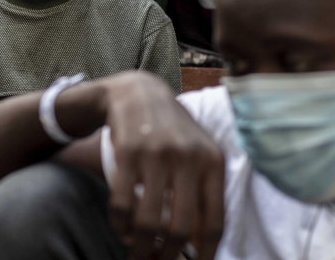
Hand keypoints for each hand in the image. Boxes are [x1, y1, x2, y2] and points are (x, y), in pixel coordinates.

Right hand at [77, 72, 224, 259]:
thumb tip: (201, 244)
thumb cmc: (173, 132)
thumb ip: (205, 191)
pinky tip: (122, 231)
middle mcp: (188, 158)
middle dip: (168, 257)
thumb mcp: (200, 152)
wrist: (139, 92)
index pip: (214, 222)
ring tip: (137, 254)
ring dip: (140, 248)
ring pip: (147, 222)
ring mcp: (157, 155)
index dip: (206, 255)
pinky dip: (120, 226)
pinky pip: (122, 204)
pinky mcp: (128, 153)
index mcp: (213, 162)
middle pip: (180, 228)